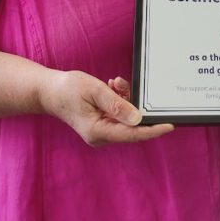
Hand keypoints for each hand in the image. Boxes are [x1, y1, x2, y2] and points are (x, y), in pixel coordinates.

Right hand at [40, 70, 173, 146]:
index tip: (170, 124)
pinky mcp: (101, 124)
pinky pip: (119, 114)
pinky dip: (120, 100)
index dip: (153, 130)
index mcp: (98, 132)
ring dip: (126, 99)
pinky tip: (113, 87)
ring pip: (126, 117)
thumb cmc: (68, 89)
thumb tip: (138, 118)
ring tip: (115, 84)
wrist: (49, 91)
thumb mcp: (94, 91)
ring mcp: (101, 131)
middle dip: (136, 105)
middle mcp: (101, 136)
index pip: (133, 134)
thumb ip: (117, 104)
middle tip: (125, 86)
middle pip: (131, 126)